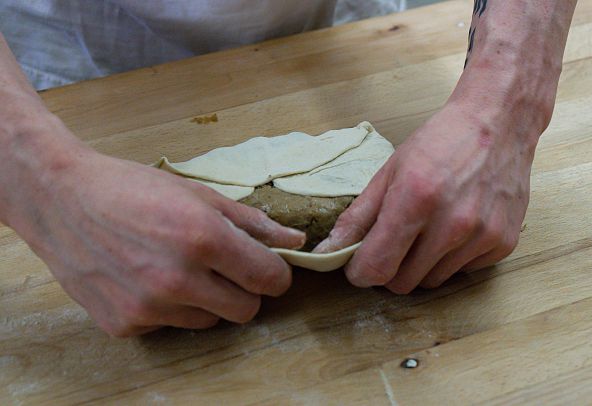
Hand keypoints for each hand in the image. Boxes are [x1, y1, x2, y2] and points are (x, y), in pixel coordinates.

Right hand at [5, 122, 304, 335]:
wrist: (62, 199)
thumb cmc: (132, 188)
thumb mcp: (198, 194)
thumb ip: (251, 222)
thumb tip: (294, 240)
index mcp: (203, 239)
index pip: (269, 280)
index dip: (276, 274)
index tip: (267, 267)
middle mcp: (178, 280)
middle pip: (246, 310)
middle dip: (245, 290)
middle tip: (225, 268)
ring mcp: (149, 308)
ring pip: (209, 320)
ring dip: (206, 299)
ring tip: (178, 267)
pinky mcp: (125, 325)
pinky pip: (169, 326)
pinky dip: (168, 308)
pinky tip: (146, 278)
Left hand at [314, 102, 535, 292]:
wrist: (498, 122)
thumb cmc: (439, 143)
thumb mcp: (389, 172)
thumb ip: (357, 217)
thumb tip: (327, 252)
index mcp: (415, 200)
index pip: (377, 267)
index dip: (360, 272)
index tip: (359, 264)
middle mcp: (452, 224)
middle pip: (402, 283)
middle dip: (389, 268)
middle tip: (393, 242)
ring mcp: (482, 236)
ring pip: (432, 281)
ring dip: (421, 265)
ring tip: (428, 229)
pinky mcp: (503, 244)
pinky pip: (462, 272)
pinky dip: (452, 259)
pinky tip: (457, 228)